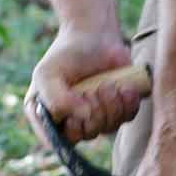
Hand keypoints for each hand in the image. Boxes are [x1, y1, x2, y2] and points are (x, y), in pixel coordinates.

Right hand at [26, 35, 147, 144]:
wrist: (93, 33)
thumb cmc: (66, 53)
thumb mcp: (48, 74)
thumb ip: (57, 101)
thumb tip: (85, 117)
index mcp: (47, 115)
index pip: (57, 142)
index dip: (71, 128)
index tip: (79, 104)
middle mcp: (71, 119)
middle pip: (86, 135)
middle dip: (95, 111)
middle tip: (96, 89)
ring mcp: (96, 115)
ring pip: (108, 128)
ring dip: (111, 105)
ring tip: (108, 84)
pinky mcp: (117, 108)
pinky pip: (126, 118)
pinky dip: (127, 103)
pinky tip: (124, 88)